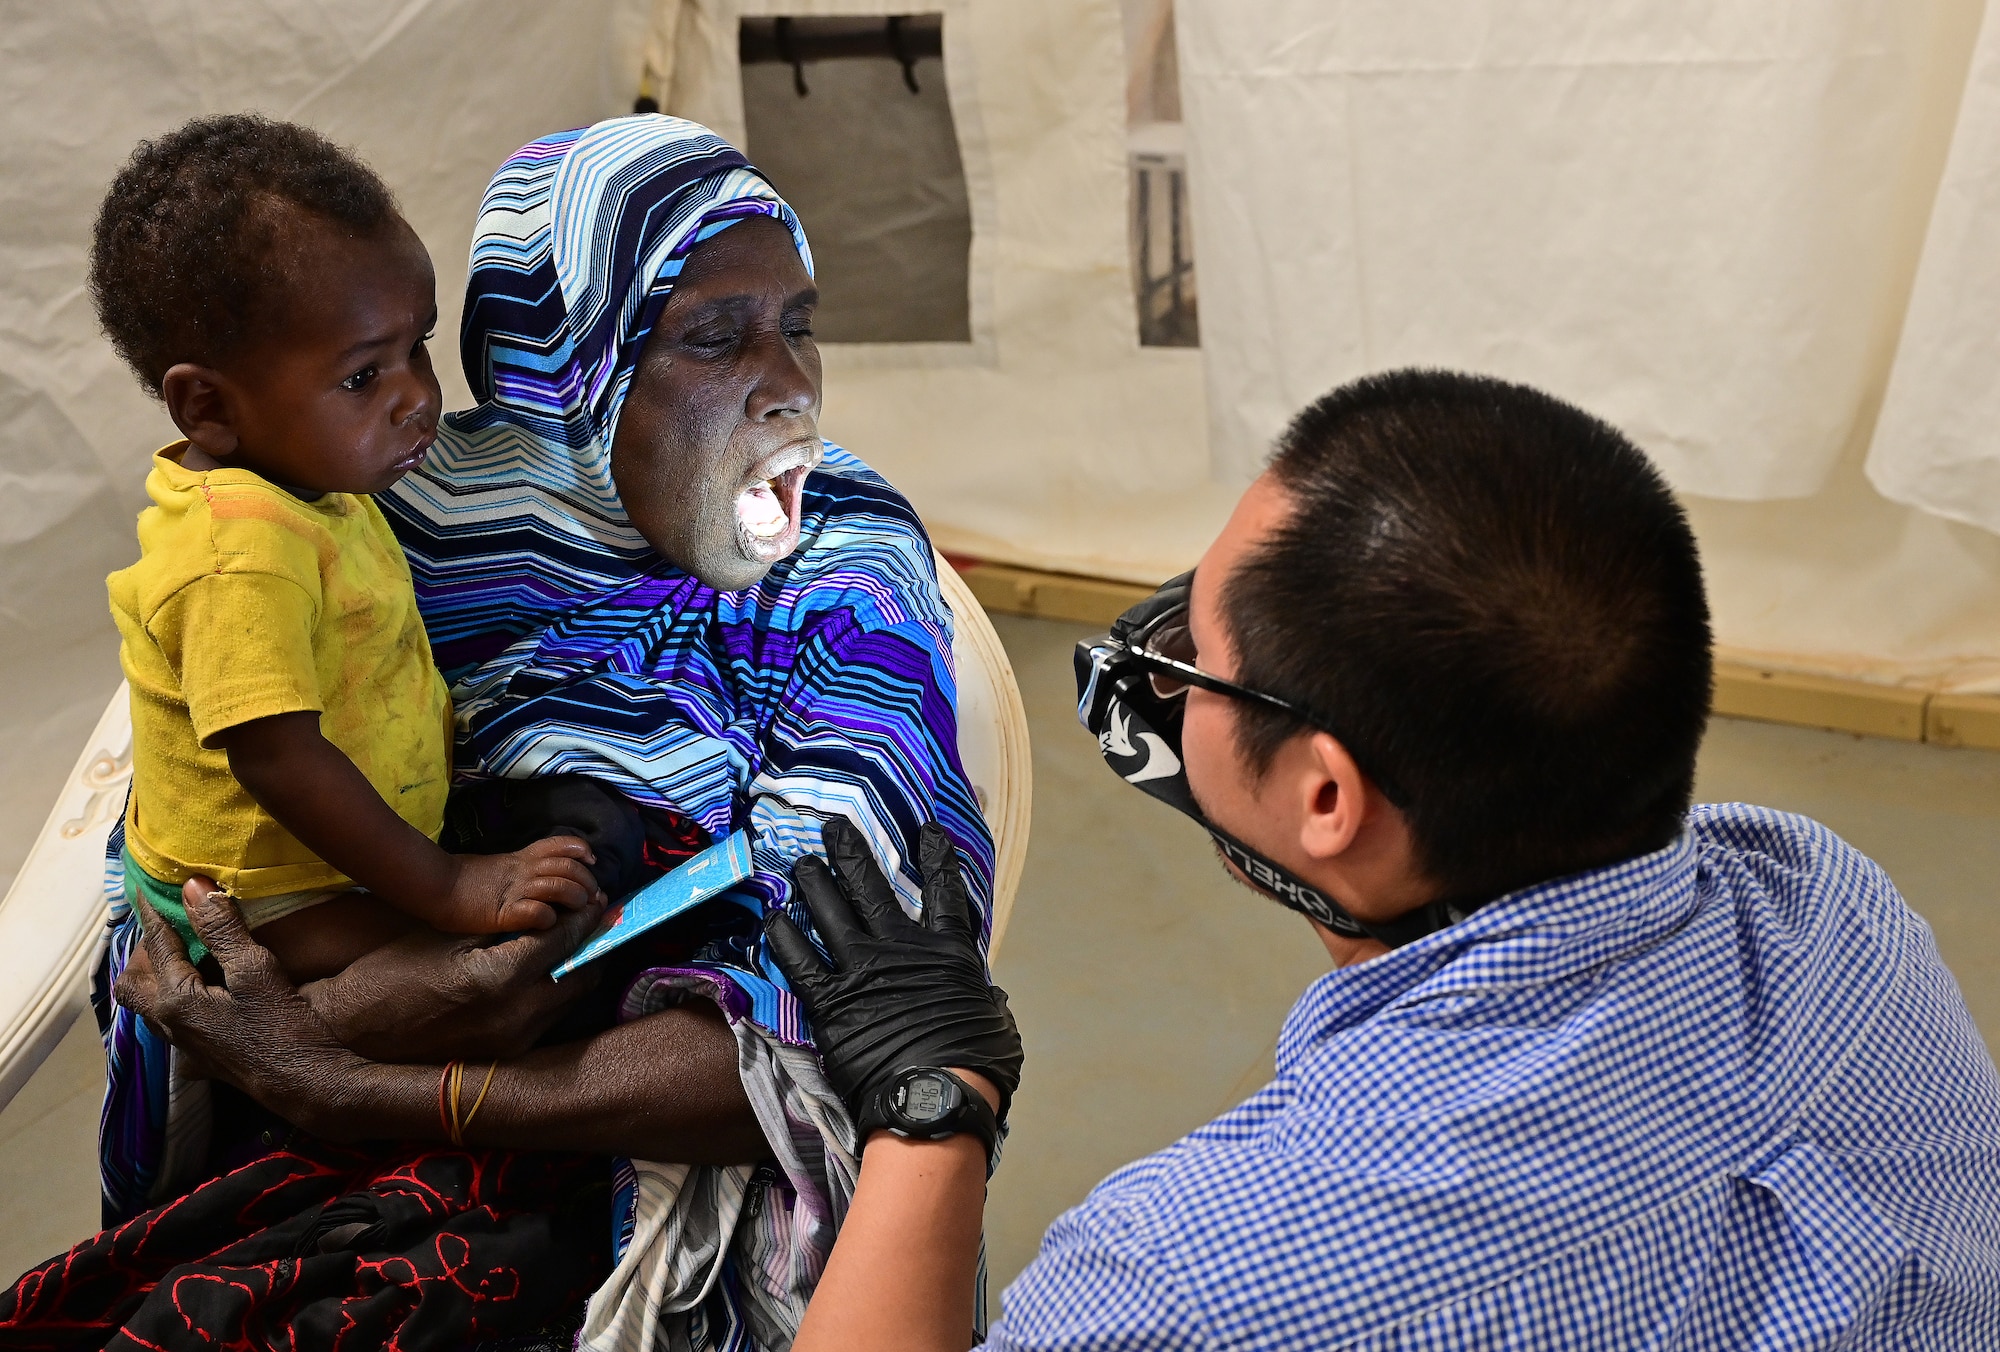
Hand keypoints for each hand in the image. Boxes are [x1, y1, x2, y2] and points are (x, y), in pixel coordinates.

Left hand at [114, 879, 362, 1134]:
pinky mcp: (202, 1061)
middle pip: (133, 984)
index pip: (156, 946)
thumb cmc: (283, 1025)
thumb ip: (222, 928)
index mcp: (176, 1000)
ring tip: (179, 955)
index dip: (153, 913)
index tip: (147, 887)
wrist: (305, 1084)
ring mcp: (185, 1047)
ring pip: (150, 1008)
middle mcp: (170, 1025)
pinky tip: (202, 998)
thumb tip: (193, 888)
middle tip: (165, 927)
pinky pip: (171, 1026)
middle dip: (142, 953)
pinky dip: (174, 1002)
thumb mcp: (257, 969)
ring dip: (155, 978)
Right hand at [302, 888, 607, 1062]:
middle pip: (580, 976)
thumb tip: (553, 908)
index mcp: (498, 981)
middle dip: (588, 945)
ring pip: (568, 1001)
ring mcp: (512, 1043)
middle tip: (588, 919)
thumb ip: (505, 926)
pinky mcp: (506, 1056)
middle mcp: (515, 1018)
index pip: (562, 942)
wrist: (351, 1032)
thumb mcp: (448, 937)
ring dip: (574, 970)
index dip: (584, 917)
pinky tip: (543, 973)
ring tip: (568, 942)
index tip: (597, 897)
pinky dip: (553, 994)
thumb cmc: (392, 973)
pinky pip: (547, 1020)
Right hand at [444, 835, 603, 932]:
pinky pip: (536, 912)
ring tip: (577, 908)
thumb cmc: (469, 879)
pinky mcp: (504, 913)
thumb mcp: (504, 865)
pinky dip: (548, 917)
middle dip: (587, 881)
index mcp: (524, 857)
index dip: (581, 850)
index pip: (561, 844)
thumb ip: (527, 866)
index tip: (590, 861)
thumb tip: (555, 874)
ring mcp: (515, 890)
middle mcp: (524, 870)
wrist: (437, 887)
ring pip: (559, 886)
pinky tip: (548, 921)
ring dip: (575, 897)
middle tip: (592, 896)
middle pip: (568, 867)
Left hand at [765, 819, 1022, 1123]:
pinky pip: (800, 960)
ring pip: (831, 912)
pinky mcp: (831, 1001)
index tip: (927, 830)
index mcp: (948, 952)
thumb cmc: (974, 1068)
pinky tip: (773, 921)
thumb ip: (986, 1001)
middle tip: (833, 828)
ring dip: (814, 883)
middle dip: (851, 852)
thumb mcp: (996, 1024)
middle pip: (872, 887)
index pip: (945, 892)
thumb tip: (989, 999)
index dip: (937, 856)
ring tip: (801, 863)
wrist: (932, 1098)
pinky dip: (785, 938)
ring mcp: (862, 970)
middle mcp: (901, 949)